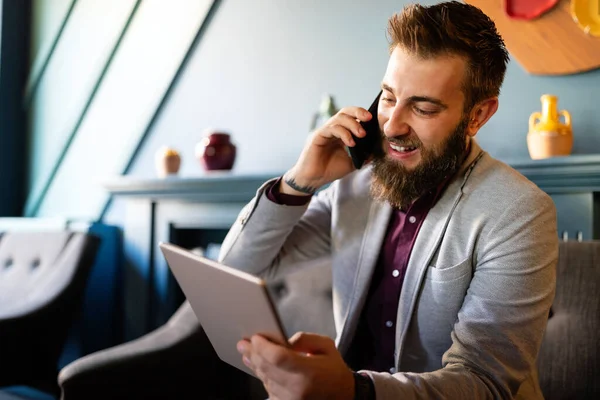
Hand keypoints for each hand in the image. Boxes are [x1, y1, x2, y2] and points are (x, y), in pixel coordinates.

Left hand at [236, 332, 354, 399]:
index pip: (279, 358)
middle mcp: (299, 389)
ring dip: (255, 365)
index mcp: (310, 371)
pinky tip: (258, 367)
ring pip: (265, 380)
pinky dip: (263, 377)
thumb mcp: (326, 346)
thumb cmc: (333, 368)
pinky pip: (269, 390)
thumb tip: (283, 341)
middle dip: (253, 353)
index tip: (255, 337)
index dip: (263, 347)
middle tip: (243, 343)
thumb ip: (304, 339)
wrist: (343, 395)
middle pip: (267, 368)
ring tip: (247, 353)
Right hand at [280, 107, 371, 195]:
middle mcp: (332, 129)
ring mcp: (324, 132)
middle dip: (358, 112)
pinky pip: (331, 129)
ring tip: (361, 135)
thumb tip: (376, 149)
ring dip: (352, 124)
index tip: (373, 119)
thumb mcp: (352, 162)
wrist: (314, 180)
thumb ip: (363, 155)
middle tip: (369, 119)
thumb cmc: (330, 170)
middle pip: (345, 112)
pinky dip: (343, 133)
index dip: (362, 114)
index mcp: (341, 133)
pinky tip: (351, 143)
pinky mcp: (317, 136)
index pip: (351, 116)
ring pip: (338, 118)